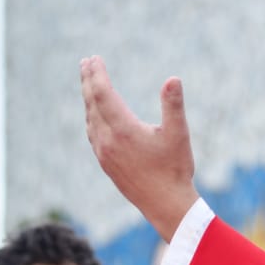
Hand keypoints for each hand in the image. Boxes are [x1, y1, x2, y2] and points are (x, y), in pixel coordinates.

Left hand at [81, 55, 199, 240]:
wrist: (166, 205)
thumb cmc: (175, 169)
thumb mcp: (178, 134)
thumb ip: (173, 105)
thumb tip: (173, 79)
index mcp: (123, 129)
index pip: (103, 94)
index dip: (97, 74)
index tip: (94, 58)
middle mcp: (107, 140)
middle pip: (91, 103)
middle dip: (88, 81)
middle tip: (86, 62)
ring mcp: (104, 153)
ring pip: (90, 119)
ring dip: (88, 99)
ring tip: (89, 84)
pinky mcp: (106, 163)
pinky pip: (92, 133)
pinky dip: (91, 117)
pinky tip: (95, 116)